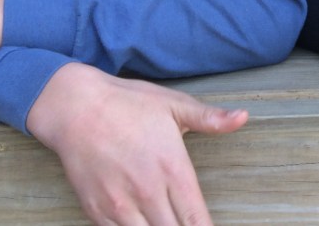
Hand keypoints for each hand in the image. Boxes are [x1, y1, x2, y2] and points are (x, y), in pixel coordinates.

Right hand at [26, 62, 246, 224]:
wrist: (75, 108)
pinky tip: (143, 224)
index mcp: (172, 168)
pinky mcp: (95, 210)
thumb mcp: (174, 105)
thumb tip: (244, 117)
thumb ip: (210, 118)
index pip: (196, 219)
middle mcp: (148, 191)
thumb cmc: (128, 104)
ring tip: (167, 223)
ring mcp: (119, 205)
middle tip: (189, 224)